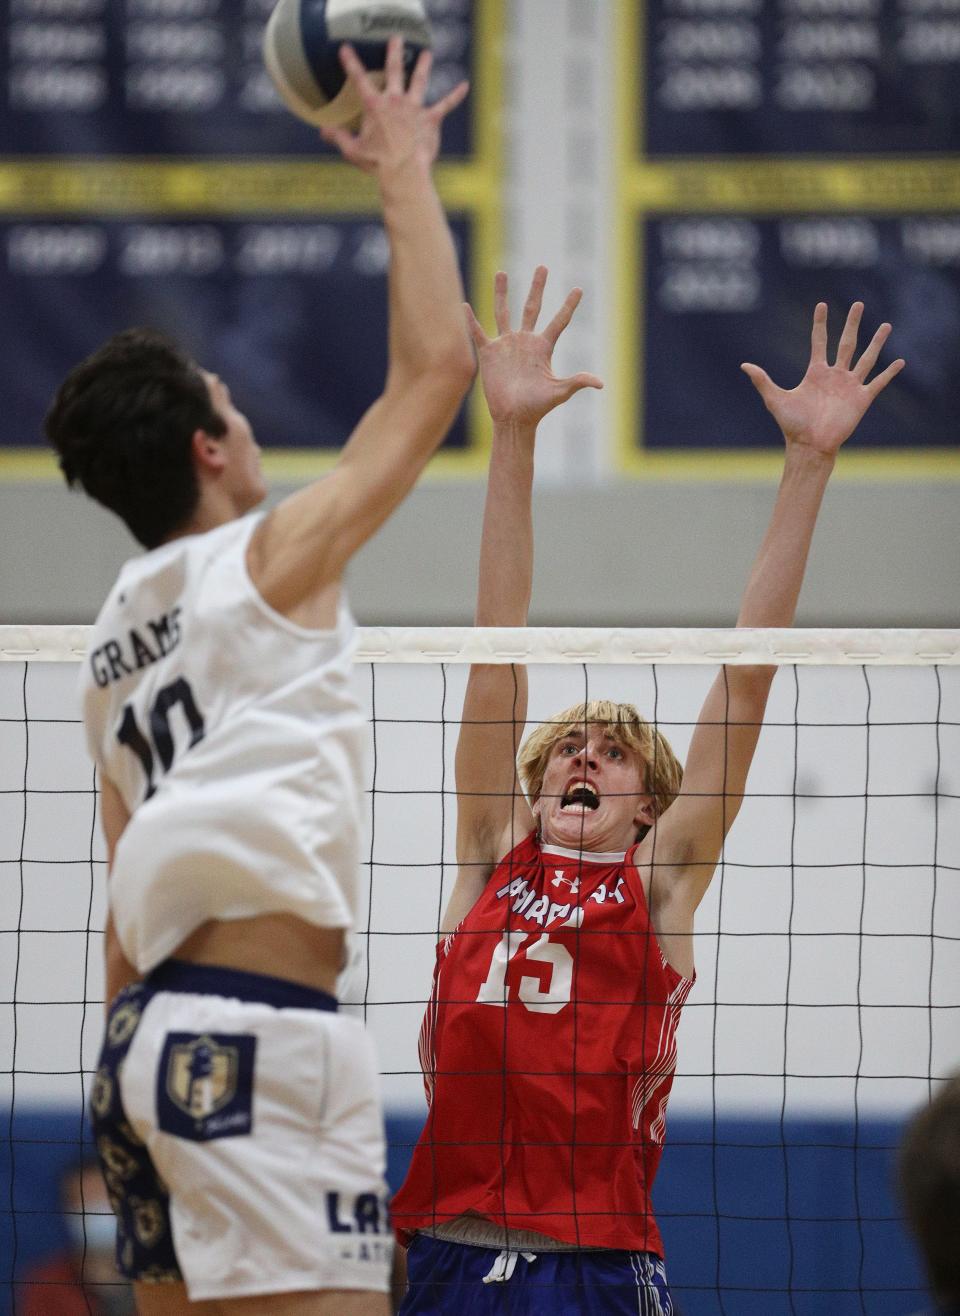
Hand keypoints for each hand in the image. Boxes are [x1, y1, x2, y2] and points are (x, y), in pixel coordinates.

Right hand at [319, 38, 468, 174]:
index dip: (350, 63)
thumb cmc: (377, 163)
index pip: (359, 79)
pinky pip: (445, 105)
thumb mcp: (352, 150)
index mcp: (374, 106)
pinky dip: (455, 96)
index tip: (345, 48)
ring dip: (423, 66)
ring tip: (427, 54)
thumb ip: (338, 137)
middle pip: (394, 70)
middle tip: (396, 38)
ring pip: (419, 81)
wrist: (403, 172)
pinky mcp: (430, 120)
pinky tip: (464, 86)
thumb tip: (323, 131)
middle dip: (393, 53)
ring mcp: (414, 108)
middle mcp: (395, 101)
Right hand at [465, 267, 603, 427]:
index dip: (569, 305)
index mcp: (543, 348)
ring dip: (502, 292)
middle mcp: (525, 342)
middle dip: (537, 287)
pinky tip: (463, 306)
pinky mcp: (489, 354)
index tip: (579, 289)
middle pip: (532, 308)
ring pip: (503, 312)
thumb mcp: (559, 392)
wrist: (513, 418)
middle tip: (543, 267)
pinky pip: (478, 333)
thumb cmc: (537, 408)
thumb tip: (600, 383)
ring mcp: (506, 346)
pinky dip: (470, 321)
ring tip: (501, 271)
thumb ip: (577, 382)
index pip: (559, 321)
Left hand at [741, 302, 904, 457]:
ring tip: (886, 325)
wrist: (810, 446)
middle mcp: (835, 376)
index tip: (821, 304)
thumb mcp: (775, 399)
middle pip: (846, 343)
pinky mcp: (862, 399)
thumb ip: (762, 380)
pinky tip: (900, 362)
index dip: (820, 323)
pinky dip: (889, 373)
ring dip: (876, 341)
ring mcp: (850, 386)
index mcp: (816, 373)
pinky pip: (878, 382)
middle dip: (852, 323)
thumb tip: (744, 365)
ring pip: (866, 357)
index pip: (819, 341)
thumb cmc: (792, 425)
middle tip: (858, 304)